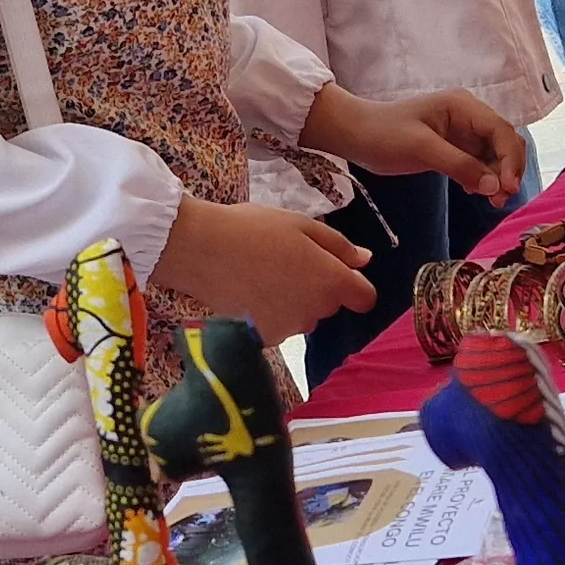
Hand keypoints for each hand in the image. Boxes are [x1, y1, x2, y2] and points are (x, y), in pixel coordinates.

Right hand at [156, 199, 373, 339]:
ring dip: (292, 302)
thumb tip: (364, 260)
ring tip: (262, 275)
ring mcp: (288, 329)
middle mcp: (315, 312)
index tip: (332, 270)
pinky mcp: (262, 339)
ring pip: (302, 317)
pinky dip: (268, 314)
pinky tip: (248, 292)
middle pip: (328, 305)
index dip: (353, 284)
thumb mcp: (300, 224)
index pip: (364, 298)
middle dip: (316, 287)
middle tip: (285, 260)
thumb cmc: (252, 229)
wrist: (199, 249)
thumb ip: (338, 246)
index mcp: (330, 281)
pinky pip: (278, 327)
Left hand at [299, 85, 526, 203]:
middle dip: (508, 170)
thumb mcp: (421, 148)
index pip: (502, 131)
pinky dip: (483, 179)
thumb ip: (459, 165)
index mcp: (464, 106)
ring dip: (498, 178)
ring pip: (494, 156)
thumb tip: (494, 186)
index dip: (510, 160)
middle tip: (500, 199)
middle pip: (504, 143)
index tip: (508, 188)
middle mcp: (469, 116)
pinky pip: (479, 164)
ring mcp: (463, 133)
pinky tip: (474, 192)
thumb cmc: (384, 134)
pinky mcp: (454, 148)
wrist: (356, 135)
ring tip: (490, 201)